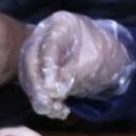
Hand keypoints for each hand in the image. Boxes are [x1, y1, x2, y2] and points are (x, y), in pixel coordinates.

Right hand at [17, 12, 135, 119]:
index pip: (48, 46)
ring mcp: (38, 50)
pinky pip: (32, 83)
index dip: (47, 69)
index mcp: (61, 24)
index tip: (52, 91)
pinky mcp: (37, 67)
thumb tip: (52, 91)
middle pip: (30, 59)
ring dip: (37, 96)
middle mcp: (44, 34)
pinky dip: (41, 99)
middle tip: (46, 106)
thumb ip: (71, 74)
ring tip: (53, 111)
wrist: (107, 56)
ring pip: (28, 74)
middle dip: (37, 86)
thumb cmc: (103, 54)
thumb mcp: (93, 63)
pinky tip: (54, 110)